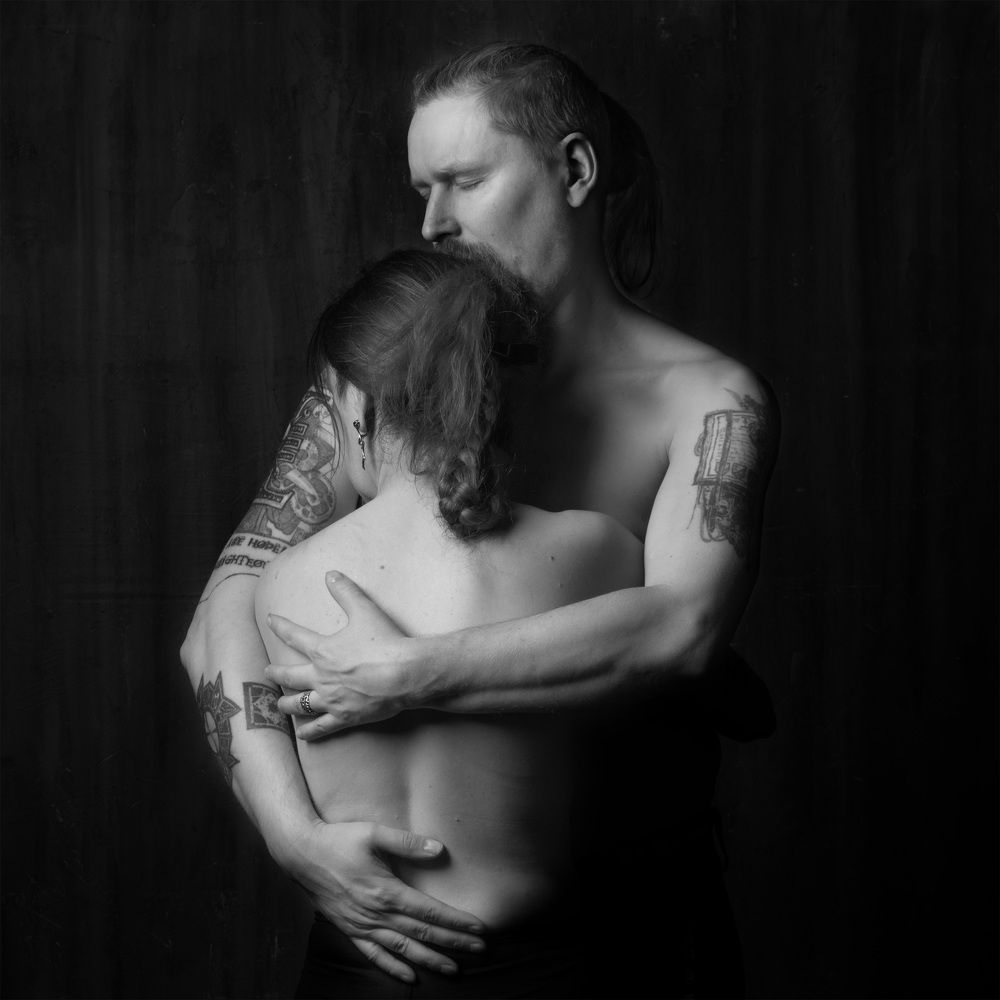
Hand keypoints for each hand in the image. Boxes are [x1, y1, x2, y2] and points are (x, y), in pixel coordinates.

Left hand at [265, 572, 425, 739]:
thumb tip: (330, 573)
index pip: (294, 635)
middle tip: (267, 672)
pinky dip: (309, 731)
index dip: (280, 626)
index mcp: (323, 650)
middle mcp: (320, 676)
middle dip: (276, 673)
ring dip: (286, 704)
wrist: (404, 674)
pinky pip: (321, 727)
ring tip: (279, 705)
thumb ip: (345, 591)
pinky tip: (303, 733)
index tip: (270, 620)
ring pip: (299, 704)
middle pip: (289, 675)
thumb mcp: (364, 610)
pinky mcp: (344, 717)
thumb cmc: (385, 642)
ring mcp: (330, 699)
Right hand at [285, 820, 485, 981]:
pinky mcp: (350, 930)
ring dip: (430, 960)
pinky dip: (393, 968)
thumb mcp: (374, 833)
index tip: (478, 928)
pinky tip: (410, 977)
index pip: (429, 911)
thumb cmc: (339, 840)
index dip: (456, 921)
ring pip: (402, 949)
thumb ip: (407, 842)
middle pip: (422, 934)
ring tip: (454, 969)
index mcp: (386, 891)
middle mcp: (376, 914)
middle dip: (453, 943)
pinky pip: (374, 955)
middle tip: (480, 950)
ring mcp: (362, 925)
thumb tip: (438, 849)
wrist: (301, 854)